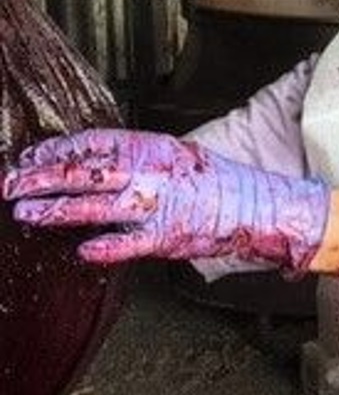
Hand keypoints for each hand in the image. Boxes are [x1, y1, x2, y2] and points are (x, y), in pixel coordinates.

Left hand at [3, 129, 329, 271]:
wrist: (258, 206)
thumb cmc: (217, 184)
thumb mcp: (173, 158)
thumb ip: (136, 162)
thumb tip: (92, 167)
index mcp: (151, 147)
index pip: (92, 144)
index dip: (56, 150)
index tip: (28, 156)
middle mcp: (150, 172)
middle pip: (84, 171)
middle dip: (41, 177)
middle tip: (10, 182)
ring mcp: (158, 205)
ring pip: (95, 206)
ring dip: (56, 208)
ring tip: (26, 211)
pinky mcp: (167, 237)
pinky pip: (128, 243)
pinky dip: (104, 247)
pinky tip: (81, 250)